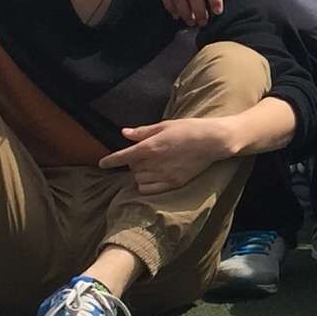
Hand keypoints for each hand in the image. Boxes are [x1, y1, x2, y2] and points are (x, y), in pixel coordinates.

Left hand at [98, 117, 232, 194]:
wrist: (214, 141)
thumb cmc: (190, 129)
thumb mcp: (165, 125)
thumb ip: (143, 132)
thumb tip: (124, 133)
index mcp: (151, 146)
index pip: (123, 157)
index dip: (110, 160)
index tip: (102, 163)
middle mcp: (155, 162)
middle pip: (132, 168)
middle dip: (134, 162)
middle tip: (146, 154)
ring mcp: (164, 174)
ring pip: (139, 179)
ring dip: (140, 174)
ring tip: (151, 166)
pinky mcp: (174, 183)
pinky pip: (149, 190)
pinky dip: (146, 185)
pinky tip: (153, 177)